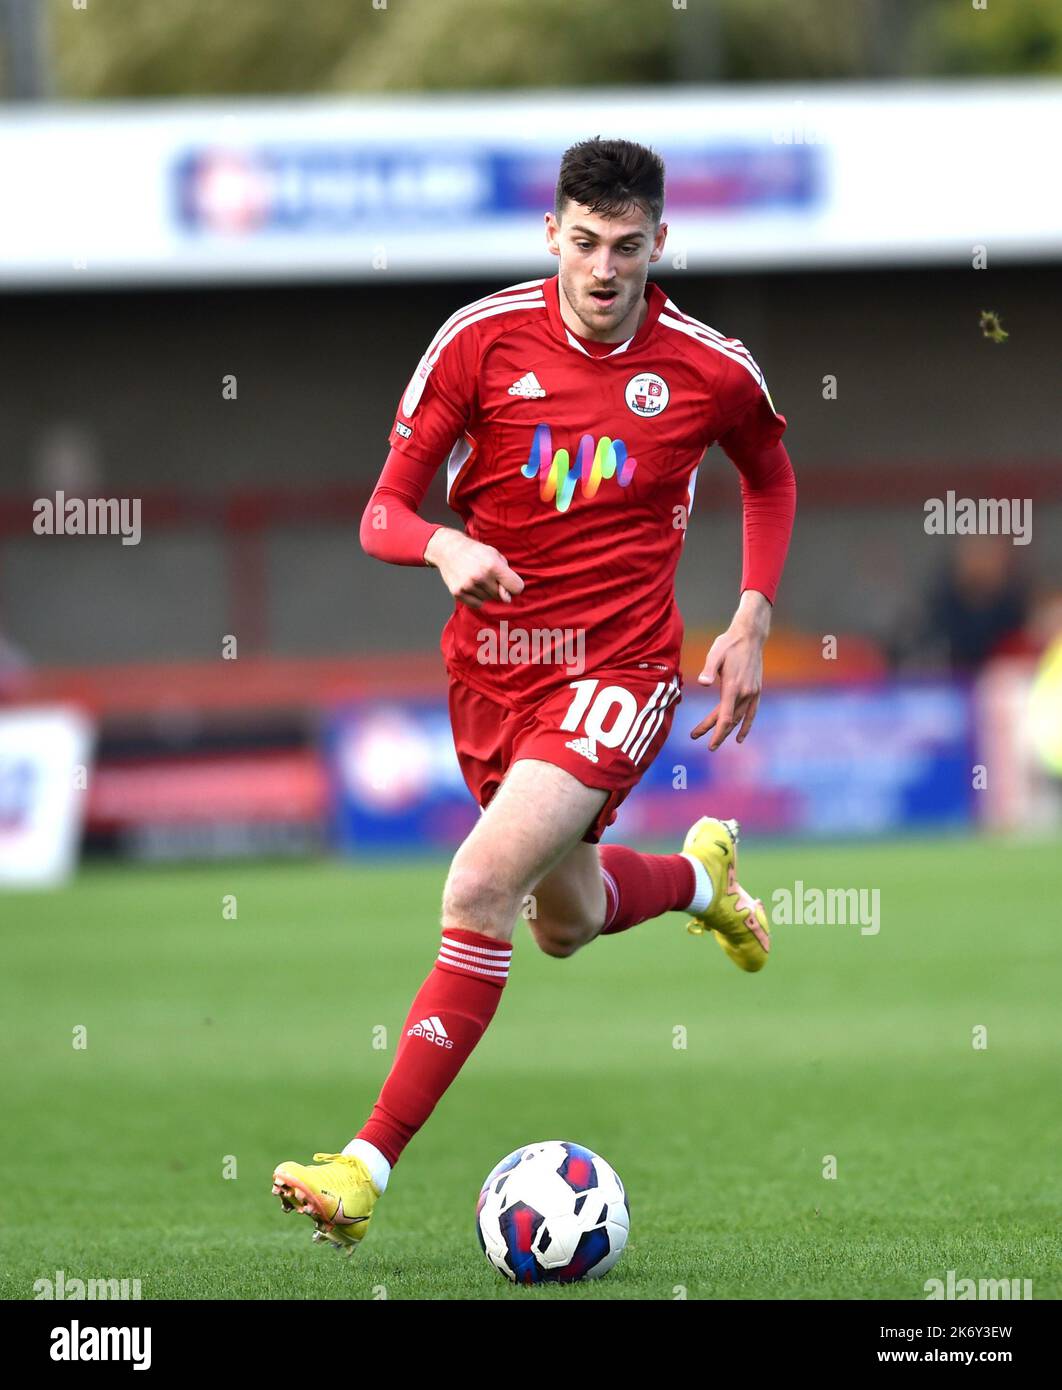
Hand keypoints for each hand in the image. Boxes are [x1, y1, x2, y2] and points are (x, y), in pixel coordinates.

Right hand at [424, 528, 524, 609]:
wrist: (449, 549)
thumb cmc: (476, 552)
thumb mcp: (496, 555)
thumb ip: (507, 575)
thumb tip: (507, 599)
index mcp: (493, 565)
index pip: (517, 588)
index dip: (514, 585)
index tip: (507, 580)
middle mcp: (480, 576)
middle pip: (502, 596)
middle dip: (498, 587)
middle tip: (488, 575)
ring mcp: (468, 586)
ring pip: (489, 599)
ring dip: (486, 591)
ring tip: (477, 577)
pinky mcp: (458, 592)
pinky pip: (477, 604)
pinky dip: (477, 598)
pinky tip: (471, 585)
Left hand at [690, 591, 770, 750]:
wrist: (750, 636)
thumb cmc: (728, 644)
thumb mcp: (715, 654)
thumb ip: (709, 669)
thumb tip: (702, 682)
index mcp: (733, 686)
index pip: (724, 716)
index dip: (716, 732)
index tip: (709, 744)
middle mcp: (745, 692)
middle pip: (729, 719)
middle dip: (714, 731)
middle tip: (697, 738)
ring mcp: (752, 692)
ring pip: (738, 718)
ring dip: (727, 730)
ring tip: (714, 739)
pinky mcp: (756, 690)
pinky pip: (751, 713)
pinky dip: (745, 726)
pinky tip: (740, 737)